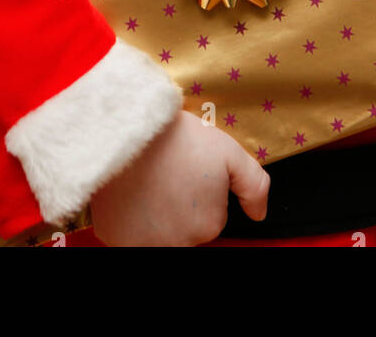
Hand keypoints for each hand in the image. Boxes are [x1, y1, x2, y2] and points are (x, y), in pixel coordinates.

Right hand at [88, 108, 269, 246]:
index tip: (188, 170)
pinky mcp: (116, 239)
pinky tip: (130, 192)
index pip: (210, 216)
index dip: (200, 190)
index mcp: (209, 225)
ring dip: (156, 213)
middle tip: (167, 173)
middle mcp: (180, 243)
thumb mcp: (227, 150)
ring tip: (148, 179)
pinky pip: (129, 233)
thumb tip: (259, 214)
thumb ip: (254, 185)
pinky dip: (129, 218)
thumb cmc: (176, 138)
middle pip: (185, 227)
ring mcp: (146, 244)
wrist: (126, 131)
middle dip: (179, 204)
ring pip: (159, 231)